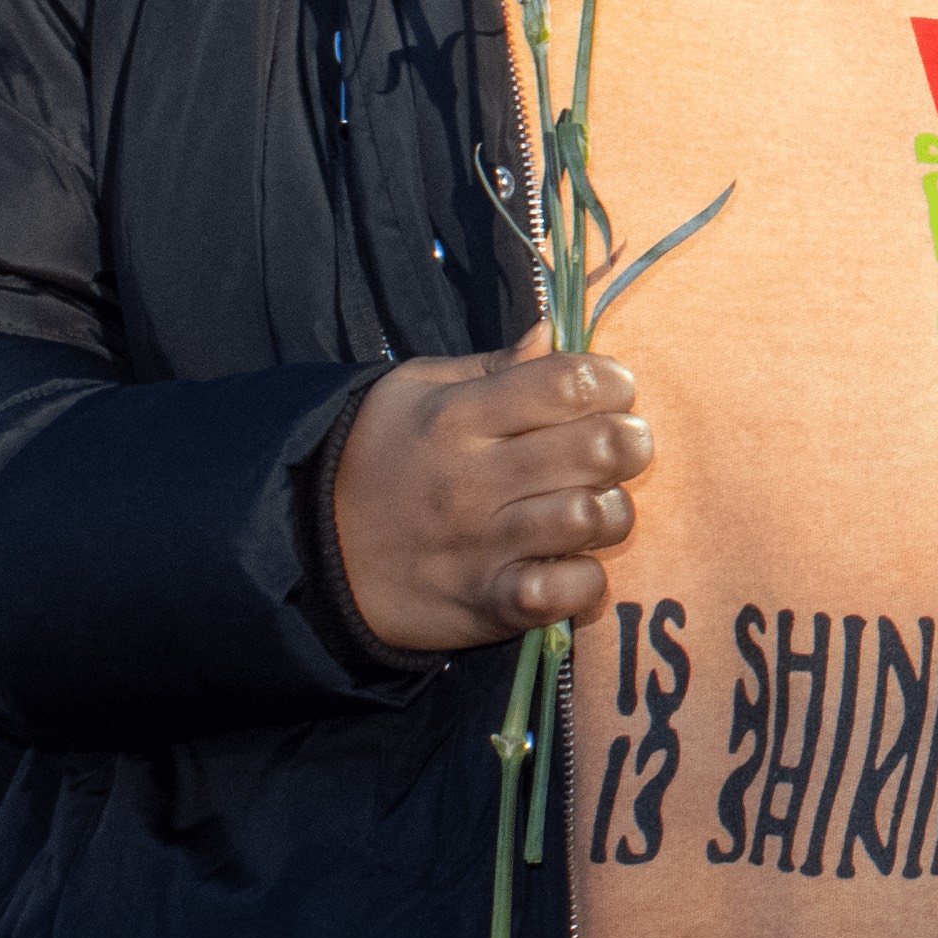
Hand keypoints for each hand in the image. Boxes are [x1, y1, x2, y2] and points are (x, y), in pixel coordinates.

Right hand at [329, 340, 651, 654]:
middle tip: (616, 452)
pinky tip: (571, 565)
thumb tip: (553, 332)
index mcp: (460, 416)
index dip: (613, 382)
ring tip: (591, 508)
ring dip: (612, 511)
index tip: (611, 394)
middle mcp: (474, 479)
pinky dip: (587, 580)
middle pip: (601, 447)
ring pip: (595, 517)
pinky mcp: (487, 605)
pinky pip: (569, 590)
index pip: (571, 382)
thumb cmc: (377, 457)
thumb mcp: (416, 391)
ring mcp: (481, 545)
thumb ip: (493, 366)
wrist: (308, 552)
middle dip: (629, 443)